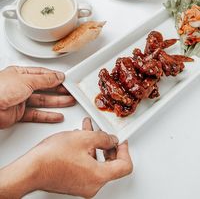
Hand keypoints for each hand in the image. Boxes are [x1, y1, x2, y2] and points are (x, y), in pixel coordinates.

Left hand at [0, 66, 74, 128]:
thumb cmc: (0, 89)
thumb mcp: (27, 80)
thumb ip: (44, 79)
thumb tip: (57, 76)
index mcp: (20, 74)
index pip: (42, 74)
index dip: (54, 77)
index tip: (66, 80)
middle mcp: (20, 87)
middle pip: (44, 88)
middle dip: (58, 90)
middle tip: (71, 92)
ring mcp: (19, 100)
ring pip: (42, 101)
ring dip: (56, 102)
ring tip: (69, 102)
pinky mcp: (18, 114)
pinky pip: (36, 114)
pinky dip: (48, 115)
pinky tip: (57, 115)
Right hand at [0, 119, 132, 197]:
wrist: (31, 169)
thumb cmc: (52, 157)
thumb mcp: (83, 138)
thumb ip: (103, 138)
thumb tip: (112, 140)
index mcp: (98, 176)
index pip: (124, 166)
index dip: (125, 150)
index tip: (121, 141)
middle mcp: (92, 185)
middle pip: (111, 166)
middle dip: (108, 146)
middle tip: (106, 135)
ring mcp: (82, 186)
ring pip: (97, 163)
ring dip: (95, 145)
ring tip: (89, 130)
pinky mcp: (73, 183)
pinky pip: (87, 167)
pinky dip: (86, 152)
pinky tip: (79, 139)